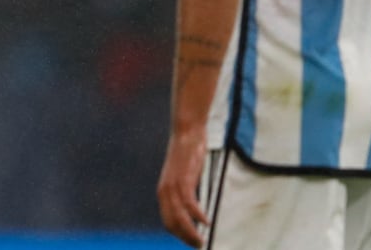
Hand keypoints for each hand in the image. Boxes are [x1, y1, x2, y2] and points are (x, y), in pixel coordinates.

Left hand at [157, 129, 208, 247]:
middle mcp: (165, 191)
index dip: (179, 234)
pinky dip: (199, 216)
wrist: (186, 131)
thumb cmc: (188, 152)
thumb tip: (196, 207)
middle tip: (199, 245)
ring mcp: (174, 186)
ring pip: (180, 218)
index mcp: (163, 191)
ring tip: (202, 241)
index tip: (191, 241)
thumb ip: (186, 190)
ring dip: (192, 232)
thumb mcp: (184, 175)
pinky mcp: (184, 180)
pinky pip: (190, 205)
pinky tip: (207, 222)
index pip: (168, 221)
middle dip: (185, 238)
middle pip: (172, 223)